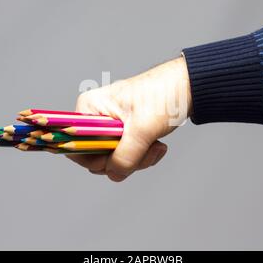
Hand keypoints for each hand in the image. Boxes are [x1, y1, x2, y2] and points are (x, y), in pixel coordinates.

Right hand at [66, 56, 191, 181]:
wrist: (186, 88)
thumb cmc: (163, 96)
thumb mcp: (142, 129)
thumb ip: (125, 156)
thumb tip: (114, 174)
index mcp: (89, 108)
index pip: (75, 145)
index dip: (94, 159)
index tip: (118, 159)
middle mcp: (95, 117)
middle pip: (95, 156)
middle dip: (124, 160)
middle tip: (147, 150)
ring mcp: (109, 126)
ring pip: (113, 159)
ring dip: (137, 159)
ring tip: (156, 146)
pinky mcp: (123, 133)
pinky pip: (125, 156)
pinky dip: (142, 156)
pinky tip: (157, 146)